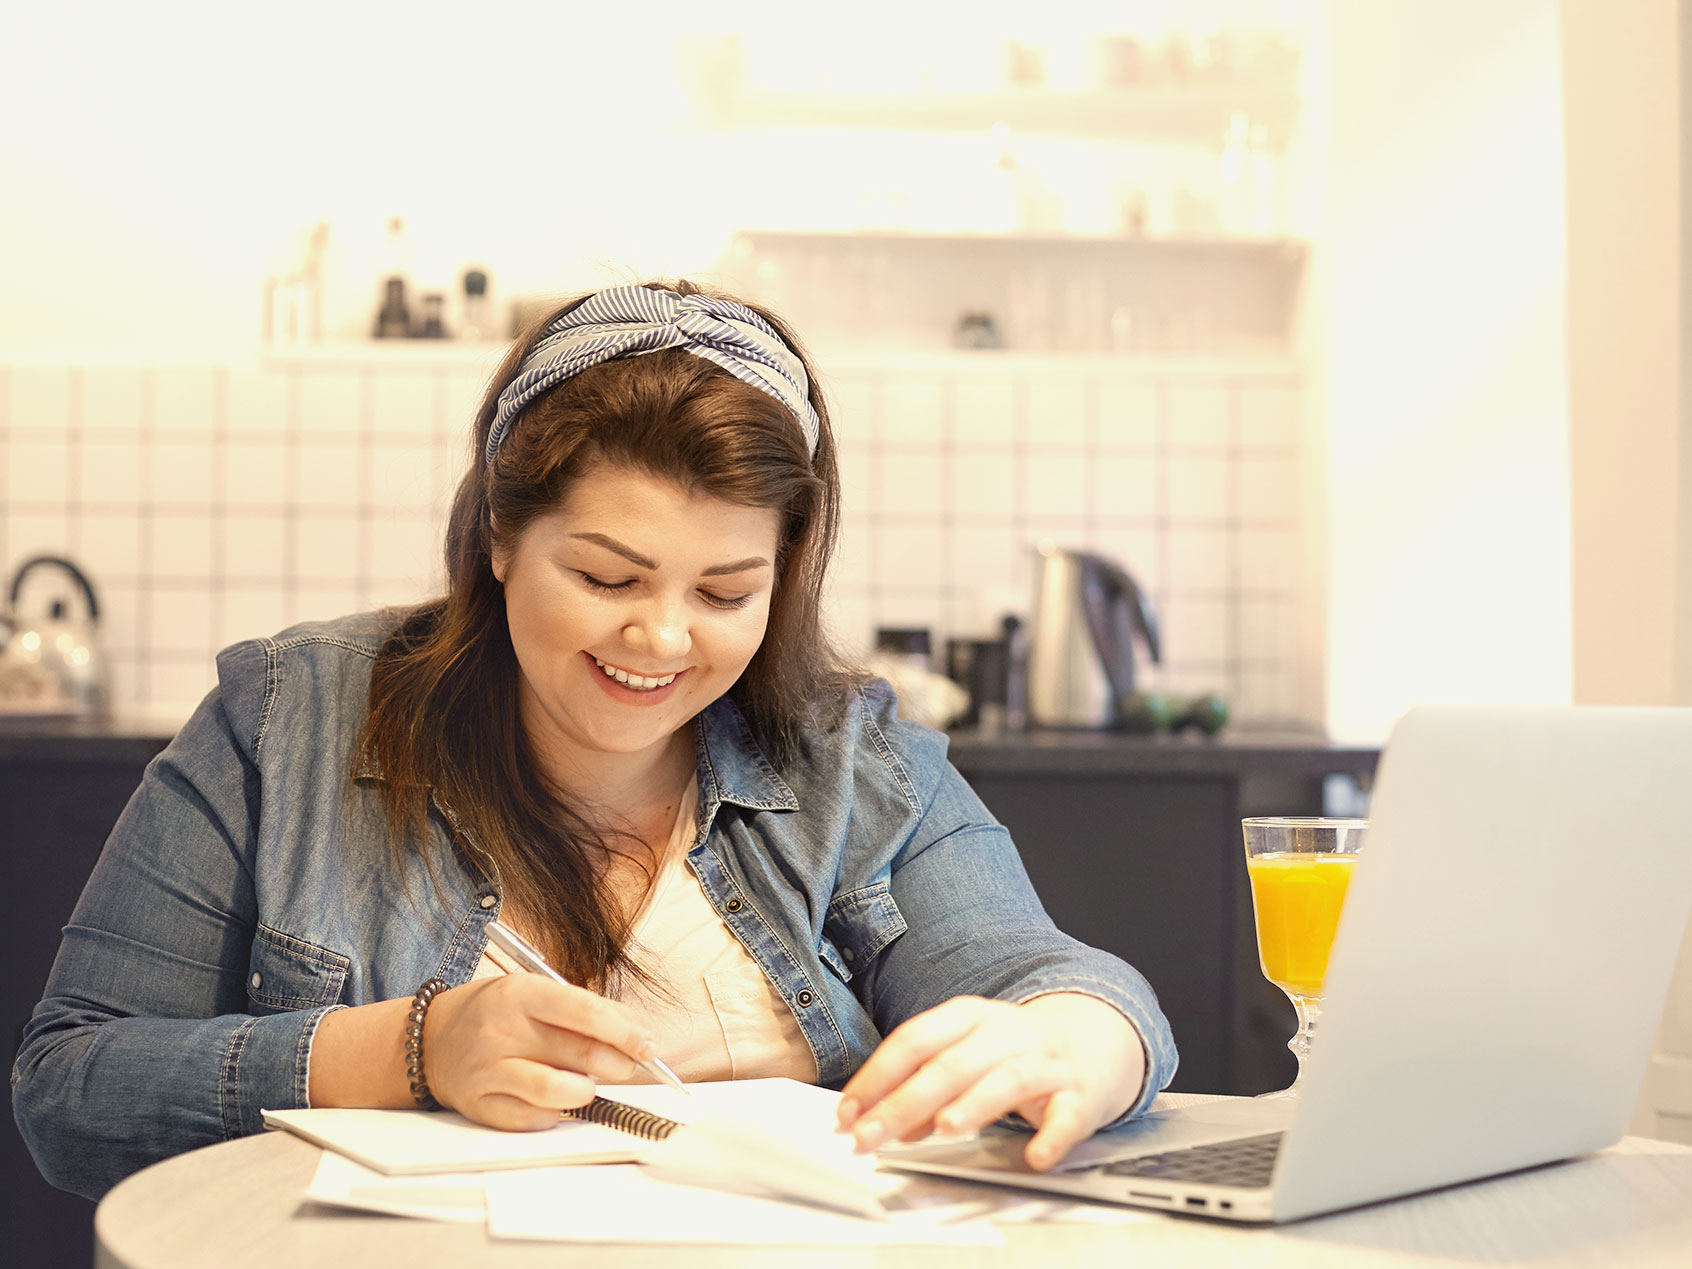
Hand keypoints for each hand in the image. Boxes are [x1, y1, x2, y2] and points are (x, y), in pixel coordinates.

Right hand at [423, 974, 659, 1129]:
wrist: (428, 1040)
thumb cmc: (494, 1012)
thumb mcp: (534, 991)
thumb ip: (584, 1009)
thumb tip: (637, 1033)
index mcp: (519, 992)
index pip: (585, 1012)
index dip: (625, 1032)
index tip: (649, 1046)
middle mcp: (500, 1030)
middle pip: (579, 1053)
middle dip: (617, 1064)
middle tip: (626, 1065)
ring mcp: (487, 1070)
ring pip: (557, 1091)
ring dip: (586, 1091)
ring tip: (587, 1084)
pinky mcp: (479, 1105)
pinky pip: (533, 1119)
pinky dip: (556, 1113)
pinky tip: (555, 1100)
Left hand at [835, 993, 1145, 1171]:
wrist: (1093, 1037)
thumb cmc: (1013, 1050)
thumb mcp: (965, 1052)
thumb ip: (922, 1084)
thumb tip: (880, 1122)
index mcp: (969, 1017)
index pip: (914, 1040)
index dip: (877, 1076)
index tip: (848, 1112)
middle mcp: (1005, 1033)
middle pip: (950, 1064)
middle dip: (905, 1102)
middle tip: (871, 1136)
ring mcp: (1044, 1061)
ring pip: (1006, 1079)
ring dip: (974, 1104)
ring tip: (944, 1128)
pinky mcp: (1079, 1092)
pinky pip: (1067, 1115)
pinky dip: (1051, 1135)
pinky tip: (1034, 1155)